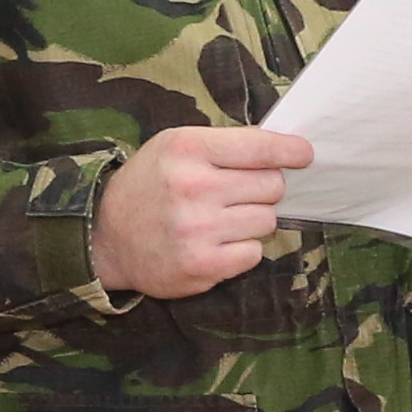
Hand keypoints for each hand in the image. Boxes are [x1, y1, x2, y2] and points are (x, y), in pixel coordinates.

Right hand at [94, 125, 314, 298]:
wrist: (107, 239)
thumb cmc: (149, 186)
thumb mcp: (174, 147)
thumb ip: (223, 145)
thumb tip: (285, 151)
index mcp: (187, 148)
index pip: (260, 147)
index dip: (290, 151)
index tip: (304, 155)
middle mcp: (194, 186)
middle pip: (272, 185)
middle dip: (262, 188)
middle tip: (234, 194)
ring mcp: (199, 229)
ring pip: (267, 220)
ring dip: (252, 220)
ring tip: (219, 220)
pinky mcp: (203, 266)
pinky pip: (254, 253)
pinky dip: (241, 249)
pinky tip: (215, 243)